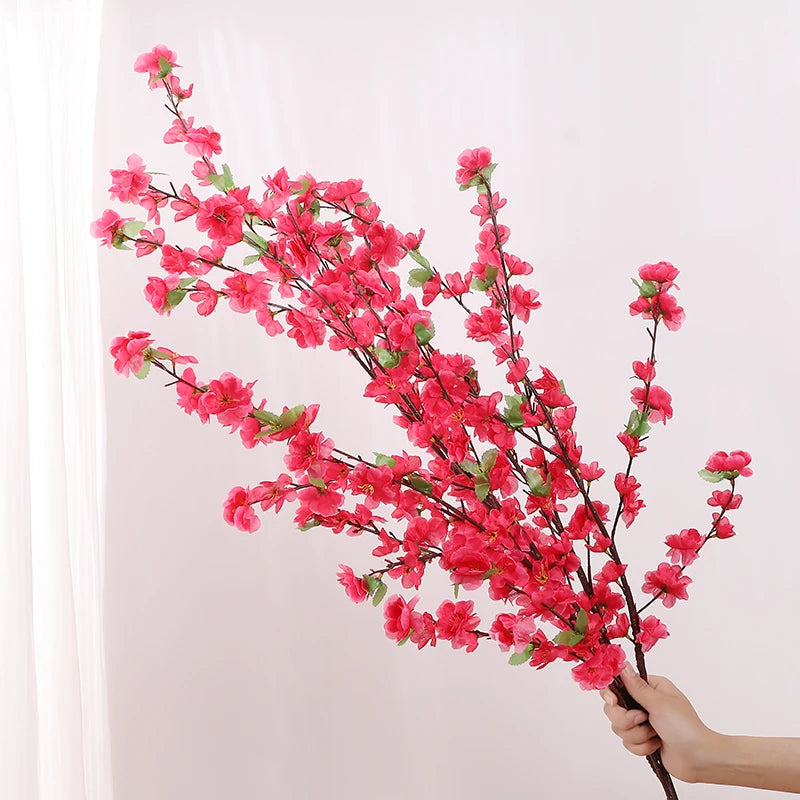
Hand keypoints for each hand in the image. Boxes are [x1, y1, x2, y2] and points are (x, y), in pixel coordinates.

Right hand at [600, 664, 716, 783]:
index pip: (618, 685)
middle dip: (627, 719)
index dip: (610, 694)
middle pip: (613, 709)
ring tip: (655, 735)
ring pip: (619, 728)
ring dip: (638, 735)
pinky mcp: (642, 740)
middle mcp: (643, 703)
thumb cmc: (685, 727)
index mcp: (649, 688)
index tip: (613, 701)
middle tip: (643, 719)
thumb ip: (636, 686)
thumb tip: (622, 664)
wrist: (699, 759)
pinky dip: (642, 747)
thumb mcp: (659, 703)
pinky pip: (628, 743)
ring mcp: (642, 723)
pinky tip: (657, 745)